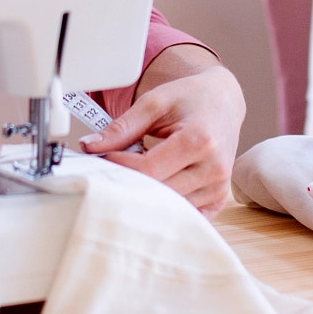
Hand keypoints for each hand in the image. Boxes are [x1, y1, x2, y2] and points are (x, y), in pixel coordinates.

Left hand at [81, 48, 244, 215]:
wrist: (223, 101)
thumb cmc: (190, 98)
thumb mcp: (154, 102)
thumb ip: (122, 127)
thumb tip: (89, 147)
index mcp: (199, 140)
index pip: (148, 169)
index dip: (119, 166)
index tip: (103, 156)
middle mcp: (214, 168)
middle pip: (158, 192)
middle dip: (130, 181)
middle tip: (116, 167)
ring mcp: (218, 188)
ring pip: (169, 208)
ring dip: (146, 195)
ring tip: (139, 172)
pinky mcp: (218, 200)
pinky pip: (184, 215)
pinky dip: (166, 206)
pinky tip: (156, 187)